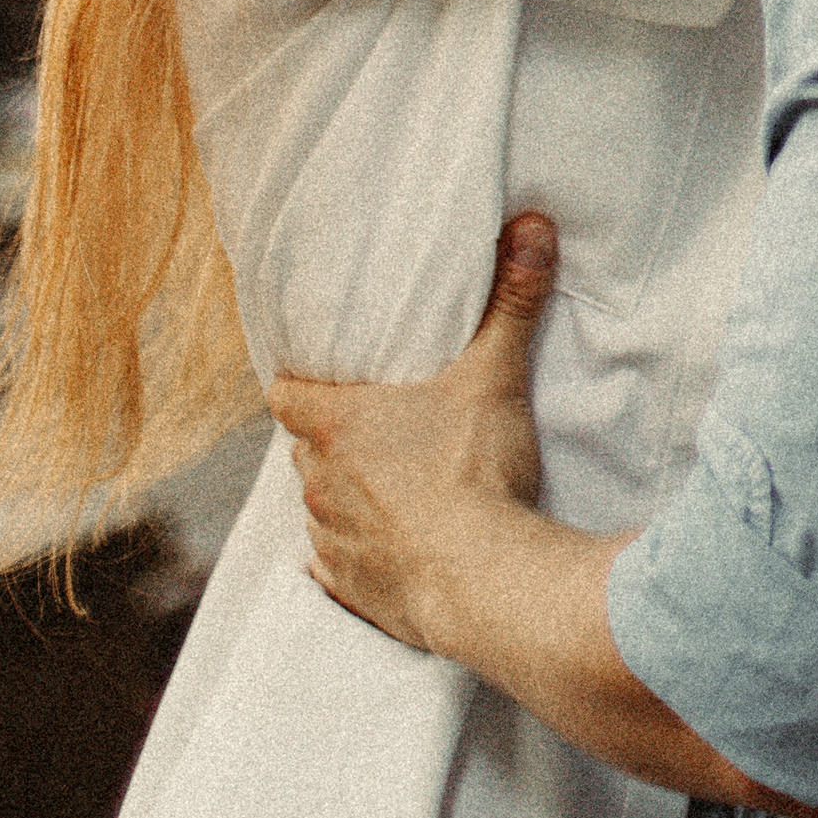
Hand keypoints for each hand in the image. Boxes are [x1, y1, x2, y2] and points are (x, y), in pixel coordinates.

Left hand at [271, 212, 559, 651]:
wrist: (482, 582)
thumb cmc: (476, 470)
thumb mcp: (496, 374)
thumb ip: (511, 300)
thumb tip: (532, 225)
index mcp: (340, 426)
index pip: (286, 396)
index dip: (296, 386)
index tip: (314, 381)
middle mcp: (320, 483)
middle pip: (305, 452)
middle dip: (330, 442)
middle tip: (374, 431)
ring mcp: (332, 541)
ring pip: (319, 509)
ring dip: (343, 499)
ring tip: (389, 492)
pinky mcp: (350, 592)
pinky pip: (337, 568)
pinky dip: (357, 557)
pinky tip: (390, 551)